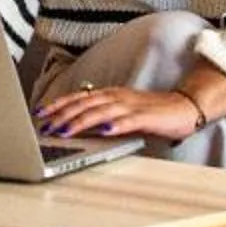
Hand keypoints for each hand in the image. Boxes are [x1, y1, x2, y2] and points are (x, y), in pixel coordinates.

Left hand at [35, 84, 207, 145]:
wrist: (185, 107)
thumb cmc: (152, 113)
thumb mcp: (121, 113)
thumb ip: (101, 116)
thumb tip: (75, 126)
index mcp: (110, 94)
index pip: (79, 97)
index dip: (58, 104)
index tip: (39, 112)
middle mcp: (118, 97)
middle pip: (85, 104)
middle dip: (62, 116)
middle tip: (44, 127)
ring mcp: (132, 106)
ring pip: (101, 112)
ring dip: (81, 121)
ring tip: (64, 131)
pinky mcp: (147, 117)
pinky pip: (129, 121)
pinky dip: (115, 125)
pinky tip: (104, 132)